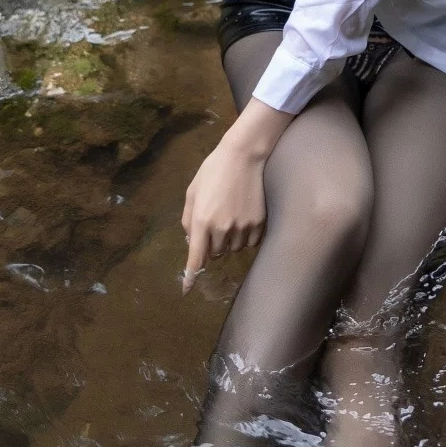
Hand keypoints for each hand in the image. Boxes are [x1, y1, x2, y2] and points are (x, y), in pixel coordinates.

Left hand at [181, 134, 267, 294]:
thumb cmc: (213, 171)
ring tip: (231, 216)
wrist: (244, 156)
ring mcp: (242, 227)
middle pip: (215, 253)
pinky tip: (244, 218)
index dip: (190, 277)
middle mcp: (221, 228)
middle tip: (215, 222)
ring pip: (233, 249)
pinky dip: (245, 237)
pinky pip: (249, 243)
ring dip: (229, 240)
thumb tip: (192, 242)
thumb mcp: (192, 192)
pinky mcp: (258, 224)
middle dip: (212, 244)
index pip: (195, 258)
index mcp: (202, 220)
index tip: (186, 290)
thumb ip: (188, 219)